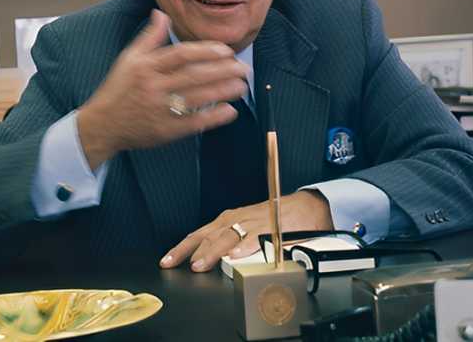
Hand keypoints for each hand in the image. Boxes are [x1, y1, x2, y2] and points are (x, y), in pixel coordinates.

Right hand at [77, 9, 249, 169]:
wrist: (102, 124)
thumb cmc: (118, 89)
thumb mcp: (129, 58)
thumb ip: (149, 37)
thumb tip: (161, 13)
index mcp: (146, 67)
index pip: (181, 54)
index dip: (206, 51)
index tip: (226, 50)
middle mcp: (153, 87)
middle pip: (194, 75)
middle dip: (223, 71)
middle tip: (243, 67)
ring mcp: (159, 110)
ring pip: (197, 98)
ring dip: (223, 92)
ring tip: (241, 86)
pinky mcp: (165, 130)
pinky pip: (194, 122)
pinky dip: (213, 117)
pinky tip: (230, 111)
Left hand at [159, 190, 332, 271]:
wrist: (305, 207)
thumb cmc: (275, 218)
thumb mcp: (246, 227)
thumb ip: (230, 241)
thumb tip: (212, 260)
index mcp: (229, 220)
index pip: (199, 235)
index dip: (181, 248)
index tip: (167, 261)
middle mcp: (237, 220)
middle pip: (208, 235)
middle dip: (191, 251)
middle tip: (177, 264)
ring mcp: (253, 224)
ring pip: (227, 237)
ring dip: (213, 251)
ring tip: (201, 264)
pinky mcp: (271, 229)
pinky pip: (256, 238)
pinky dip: (245, 246)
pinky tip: (236, 255)